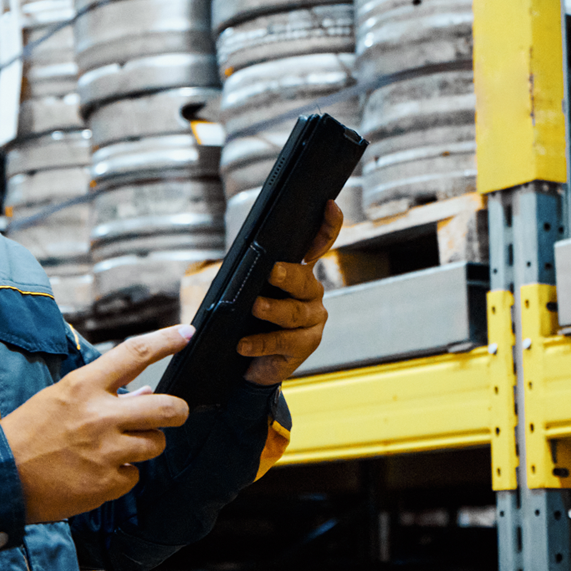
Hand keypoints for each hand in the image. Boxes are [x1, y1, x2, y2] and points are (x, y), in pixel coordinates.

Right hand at [0, 326, 191, 522]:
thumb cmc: (28, 432)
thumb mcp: (61, 398)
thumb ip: (104, 393)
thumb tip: (143, 394)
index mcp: (84, 386)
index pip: (135, 354)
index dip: (166, 340)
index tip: (186, 332)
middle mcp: (100, 416)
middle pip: (167, 408)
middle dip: (178, 411)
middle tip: (174, 413)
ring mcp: (106, 452)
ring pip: (156, 444)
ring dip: (145, 445)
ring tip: (118, 448)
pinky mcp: (106, 484)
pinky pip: (134, 476)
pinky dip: (122, 476)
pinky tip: (98, 473)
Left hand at [239, 200, 343, 386]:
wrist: (253, 364)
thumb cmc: (249, 320)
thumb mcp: (250, 292)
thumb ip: (252, 276)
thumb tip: (241, 265)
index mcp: (300, 274)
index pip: (319, 245)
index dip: (327, 226)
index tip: (329, 205)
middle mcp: (311, 294)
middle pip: (303, 281)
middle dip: (287, 275)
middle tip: (272, 272)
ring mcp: (312, 321)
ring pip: (293, 313)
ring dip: (272, 310)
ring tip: (254, 308)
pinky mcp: (304, 347)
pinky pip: (283, 342)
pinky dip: (260, 343)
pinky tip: (243, 344)